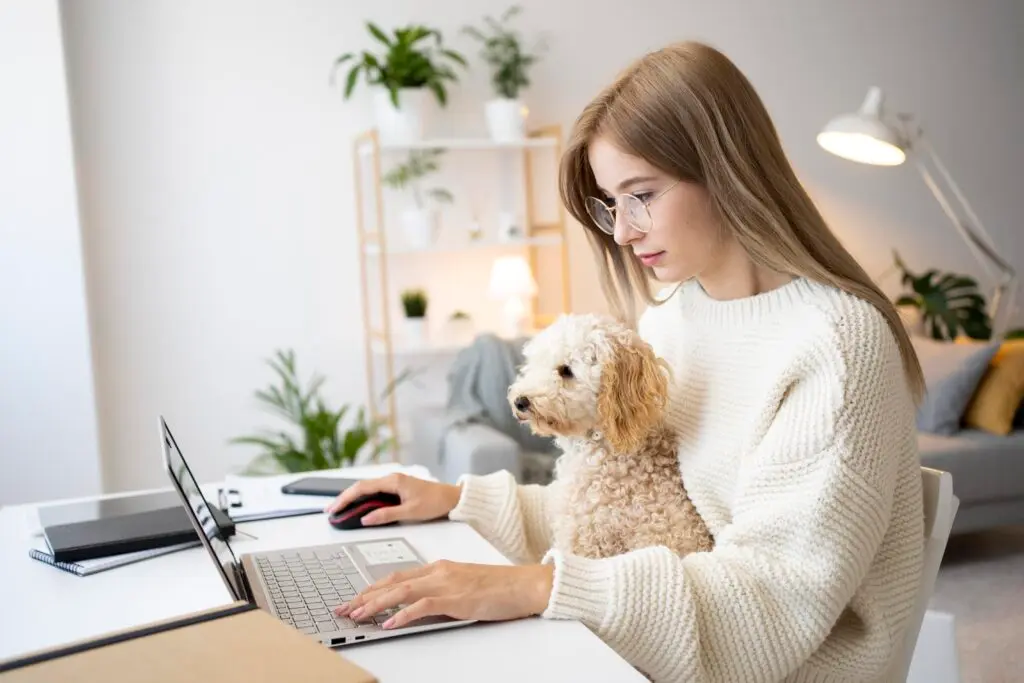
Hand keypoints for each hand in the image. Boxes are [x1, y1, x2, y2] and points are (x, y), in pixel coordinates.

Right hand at [323, 473, 461, 525]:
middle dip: (344, 498)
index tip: (334, 508)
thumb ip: (386, 515)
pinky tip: (357, 507)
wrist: (452, 498)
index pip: (362, 488)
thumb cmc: (435, 502)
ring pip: (367, 489)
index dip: (345, 498)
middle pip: (360, 487)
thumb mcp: (410, 512)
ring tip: (339, 510)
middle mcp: (391, 479)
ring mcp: (393, 483)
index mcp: (393, 481)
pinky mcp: (396, 489)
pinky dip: (363, 499)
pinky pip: (375, 492)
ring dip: (352, 499)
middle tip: (330, 511)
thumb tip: (365, 518)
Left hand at [335, 560, 554, 628]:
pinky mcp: (456, 598)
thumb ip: (439, 593)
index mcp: (439, 567)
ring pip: (401, 591)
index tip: (355, 598)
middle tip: (344, 608)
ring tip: (357, 615)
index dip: (372, 587)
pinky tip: (389, 623)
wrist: (523, 585)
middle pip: (392, 581)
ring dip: (375, 604)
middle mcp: (438, 571)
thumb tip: (416, 610)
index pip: (397, 575)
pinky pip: (422, 606)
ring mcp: (446, 583)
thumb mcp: (462, 586)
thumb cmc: (497, 587)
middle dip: (364, 596)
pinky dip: (403, 614)